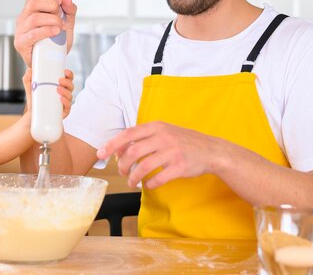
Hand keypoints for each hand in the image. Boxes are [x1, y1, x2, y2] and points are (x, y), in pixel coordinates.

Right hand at [14, 0, 76, 65]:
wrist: (51, 64)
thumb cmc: (55, 43)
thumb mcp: (65, 24)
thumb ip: (68, 11)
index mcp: (30, 11)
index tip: (60, 2)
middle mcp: (23, 19)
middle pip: (33, 3)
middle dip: (51, 5)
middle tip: (60, 15)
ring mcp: (20, 31)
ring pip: (34, 18)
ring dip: (52, 20)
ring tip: (60, 27)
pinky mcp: (21, 44)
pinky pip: (32, 34)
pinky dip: (47, 31)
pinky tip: (56, 32)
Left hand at [22, 68, 73, 117]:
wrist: (32, 115)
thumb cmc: (34, 100)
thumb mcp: (30, 87)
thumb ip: (28, 78)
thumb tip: (29, 70)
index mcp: (59, 86)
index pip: (68, 79)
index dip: (69, 74)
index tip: (65, 72)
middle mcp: (63, 94)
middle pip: (70, 86)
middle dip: (67, 82)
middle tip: (60, 80)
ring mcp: (64, 103)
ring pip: (70, 95)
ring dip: (66, 91)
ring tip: (58, 89)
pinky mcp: (63, 112)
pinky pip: (68, 106)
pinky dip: (66, 102)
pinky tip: (61, 99)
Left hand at [96, 121, 221, 188]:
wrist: (211, 150)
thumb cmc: (183, 141)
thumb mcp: (163, 132)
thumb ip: (142, 138)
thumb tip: (118, 148)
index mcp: (157, 127)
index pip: (128, 134)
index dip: (112, 144)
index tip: (100, 153)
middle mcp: (163, 137)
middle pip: (133, 152)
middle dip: (122, 165)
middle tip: (121, 172)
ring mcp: (173, 152)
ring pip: (144, 166)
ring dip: (133, 177)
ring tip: (131, 182)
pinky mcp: (180, 166)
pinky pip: (158, 178)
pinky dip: (149, 184)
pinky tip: (147, 185)